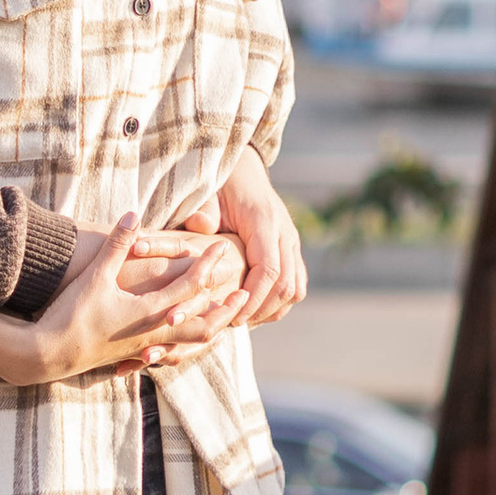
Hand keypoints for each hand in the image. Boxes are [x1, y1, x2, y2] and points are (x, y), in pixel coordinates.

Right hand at [31, 219, 240, 382]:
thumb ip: (117, 245)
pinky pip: (170, 353)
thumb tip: (133, 215)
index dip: (208, 265)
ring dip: (210, 330)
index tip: (223, 248)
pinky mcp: (132, 356)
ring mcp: (144, 347)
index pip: (190, 286)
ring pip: (189, 343)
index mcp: (149, 311)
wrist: (47, 354)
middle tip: (243, 294)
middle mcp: (153, 332)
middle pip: (203, 324)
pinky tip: (186, 342)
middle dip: (225, 309)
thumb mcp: (95, 276)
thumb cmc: (71, 314)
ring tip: (223, 321)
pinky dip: (186, 346)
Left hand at [197, 146, 306, 326]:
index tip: (231, 316)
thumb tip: (200, 226)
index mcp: (265, 222)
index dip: (253, 298)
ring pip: (295, 289)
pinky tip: (254, 310)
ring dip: (271, 310)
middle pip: (286, 285)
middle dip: (261, 310)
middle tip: (232, 324)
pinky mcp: (292, 251)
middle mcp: (285, 234)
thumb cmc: (221, 185)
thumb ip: (203, 210)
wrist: (243, 170)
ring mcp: (292, 243)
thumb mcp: (208, 193)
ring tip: (242, 321)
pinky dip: (279, 303)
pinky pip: (295, 285)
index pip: (269, 270)